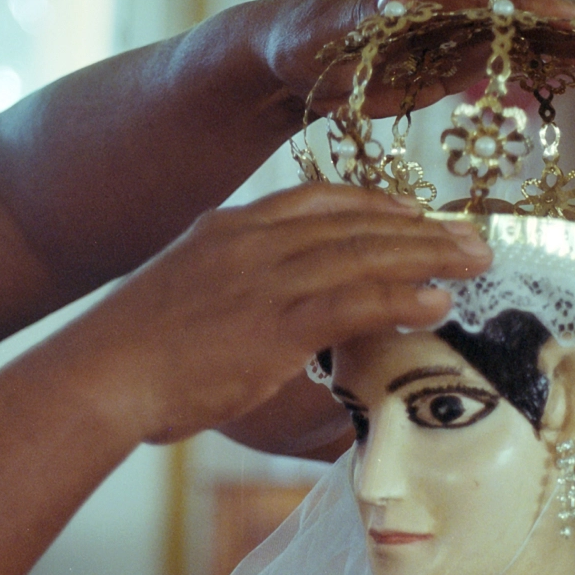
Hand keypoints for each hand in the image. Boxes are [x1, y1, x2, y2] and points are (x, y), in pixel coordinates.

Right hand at [62, 183, 490, 444]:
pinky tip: (438, 302)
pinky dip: (402, 296)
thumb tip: (263, 328)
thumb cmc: (132, 357)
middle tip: (472, 236)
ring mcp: (264, 277)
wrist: (97, 375)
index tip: (413, 212)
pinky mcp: (273, 321)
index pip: (317, 200)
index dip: (376, 205)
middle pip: (355, 220)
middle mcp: (252, 240)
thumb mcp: (184, 303)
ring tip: (477, 261)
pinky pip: (355, 300)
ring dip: (429, 254)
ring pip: (365, 253)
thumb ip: (232, 300)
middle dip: (421, 226)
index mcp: (229, 228)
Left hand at [255, 0, 574, 117]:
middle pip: (514, 16)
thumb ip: (365, 11)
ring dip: (558, 49)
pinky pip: (492, 71)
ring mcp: (446, 43)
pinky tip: (558, 84)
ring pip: (513, 43)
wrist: (283, 60)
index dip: (527, 7)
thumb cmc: (299, 36)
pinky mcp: (441, 71)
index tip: (569, 12)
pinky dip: (526, 75)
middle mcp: (444, 13)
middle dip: (565, 21)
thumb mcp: (326, 26)